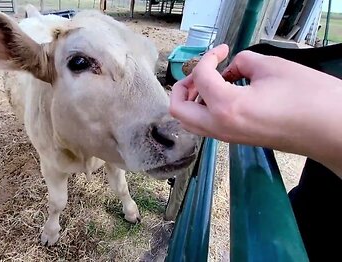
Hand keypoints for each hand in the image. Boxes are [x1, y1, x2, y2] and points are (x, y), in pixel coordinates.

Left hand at [169, 44, 341, 175]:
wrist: (329, 129)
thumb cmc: (307, 98)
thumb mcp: (271, 67)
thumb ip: (242, 62)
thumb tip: (231, 67)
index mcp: (226, 107)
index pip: (199, 76)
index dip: (208, 57)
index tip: (222, 50)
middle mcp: (220, 126)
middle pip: (178, 109)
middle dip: (183, 86)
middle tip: (202, 70)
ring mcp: (227, 137)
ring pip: (190, 121)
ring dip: (191, 99)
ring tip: (210, 82)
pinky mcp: (236, 140)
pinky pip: (206, 126)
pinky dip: (204, 109)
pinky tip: (223, 94)